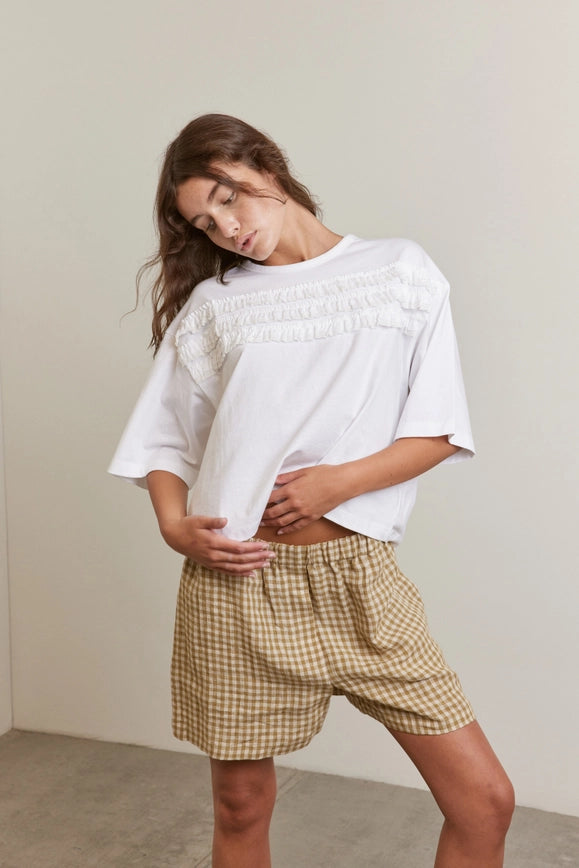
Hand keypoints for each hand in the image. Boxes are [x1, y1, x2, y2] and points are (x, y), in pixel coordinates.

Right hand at [160, 515, 274, 575]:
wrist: (175, 537)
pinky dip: (241, 574)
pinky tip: (252, 574)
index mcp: (213, 543)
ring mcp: (213, 562)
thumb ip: (213, 521)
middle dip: (258, 558)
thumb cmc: (188, 526)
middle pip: (240, 560)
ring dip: (252, 567)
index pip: (238, 548)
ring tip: (266, 565)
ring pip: (236, 568)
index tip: (265, 545)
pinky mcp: (211, 566)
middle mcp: (214, 556)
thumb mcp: (199, 519)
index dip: (253, 548)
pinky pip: (229, 572)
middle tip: (272, 556)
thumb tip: (225, 520)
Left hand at [260, 465, 347, 534]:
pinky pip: (296, 526)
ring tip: (263, 525)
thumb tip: (274, 480)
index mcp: (291, 490)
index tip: (255, 504)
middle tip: (256, 517)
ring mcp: (303, 512)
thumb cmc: (324, 474)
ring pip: (282, 521)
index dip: (261, 503)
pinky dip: (286, 530)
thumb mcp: (303, 471)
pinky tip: (280, 532)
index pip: (270, 499)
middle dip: (263, 516)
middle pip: (273, 512)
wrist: (342, 483)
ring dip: (271, 524)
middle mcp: (295, 503)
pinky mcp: (311, 518)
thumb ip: (287, 477)